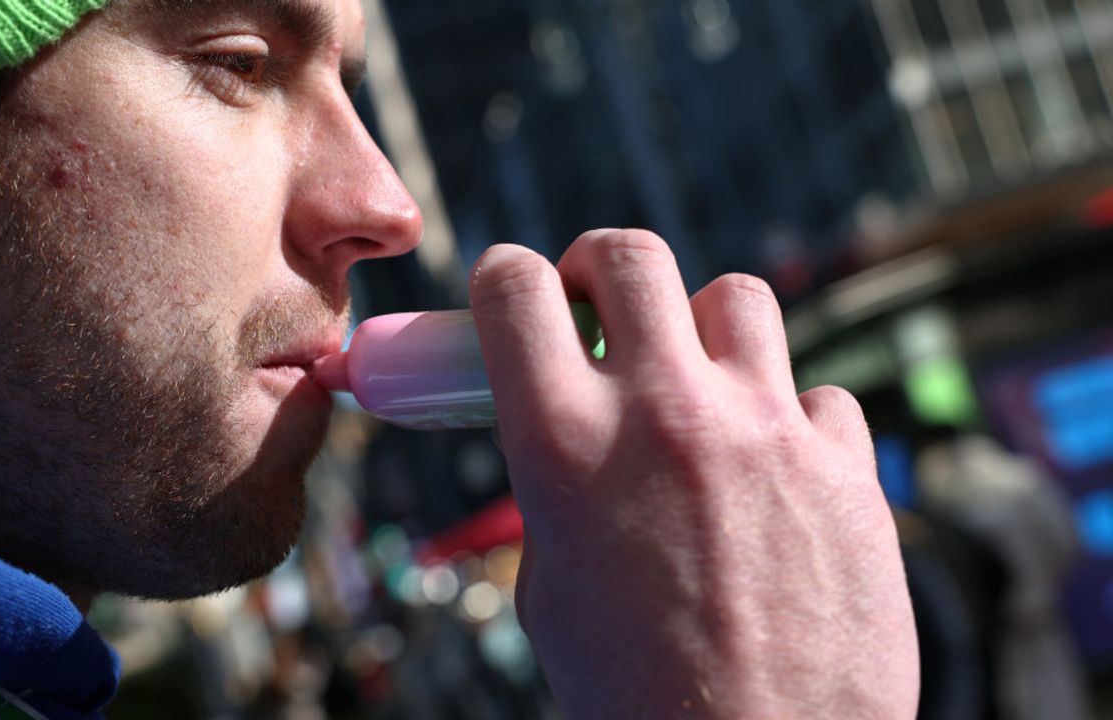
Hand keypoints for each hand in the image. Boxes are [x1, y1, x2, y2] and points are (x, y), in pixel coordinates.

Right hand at [469, 230, 918, 718]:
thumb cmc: (635, 697)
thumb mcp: (550, 587)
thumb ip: (557, 488)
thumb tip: (575, 430)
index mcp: (563, 444)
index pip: (516, 289)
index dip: (506, 277)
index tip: (518, 292)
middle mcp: (664, 413)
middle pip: (630, 255)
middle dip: (600, 266)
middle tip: (601, 305)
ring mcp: (765, 430)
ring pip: (737, 296)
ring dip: (704, 328)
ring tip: (699, 382)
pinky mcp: (846, 465)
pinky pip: (817, 394)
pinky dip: (789, 418)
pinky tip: (777, 474)